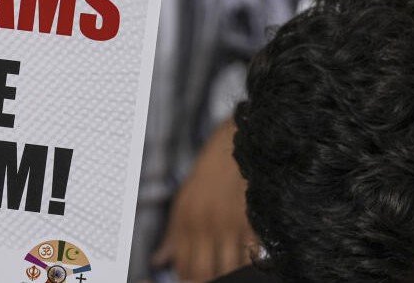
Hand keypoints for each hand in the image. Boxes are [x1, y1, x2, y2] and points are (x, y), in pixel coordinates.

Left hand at [152, 119, 256, 281]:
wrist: (234, 145)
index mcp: (186, 220)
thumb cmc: (208, 176)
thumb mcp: (183, 201)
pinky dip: (249, 267)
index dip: (187, 280)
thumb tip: (159, 260)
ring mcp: (230, 225)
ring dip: (228, 277)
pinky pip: (252, 257)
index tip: (191, 282)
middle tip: (211, 282)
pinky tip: (247, 268)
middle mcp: (206, 225)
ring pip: (228, 269)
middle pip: (204, 273)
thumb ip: (173, 234)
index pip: (183, 266)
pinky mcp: (254, 222)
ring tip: (227, 275)